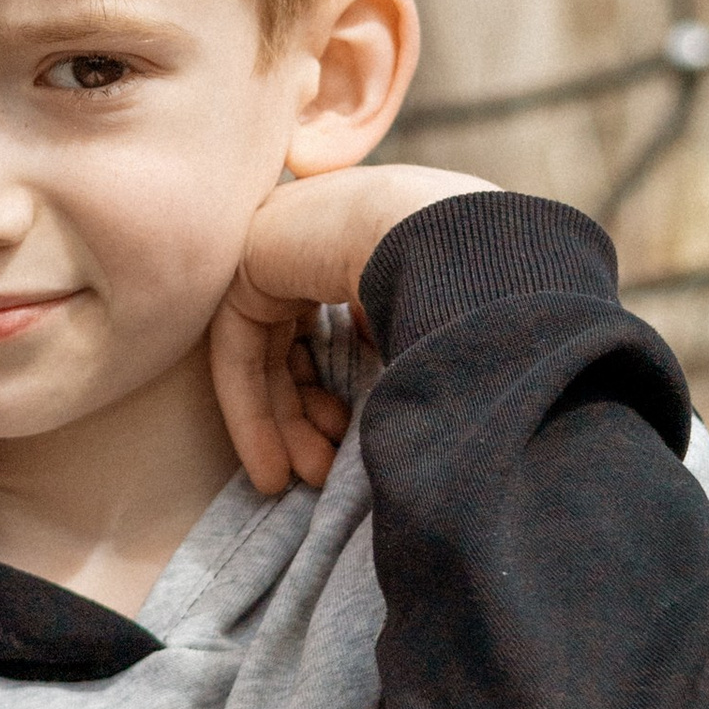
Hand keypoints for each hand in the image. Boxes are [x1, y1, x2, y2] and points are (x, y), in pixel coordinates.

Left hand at [210, 164, 493, 497]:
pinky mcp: (249, 252)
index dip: (339, 392)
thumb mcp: (437, 329)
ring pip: (264, 347)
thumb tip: (393, 415)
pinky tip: (271, 470)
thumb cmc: (471, 290)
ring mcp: (283, 233)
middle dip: (306, 416)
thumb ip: (403, 354)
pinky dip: (250, 409)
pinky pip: (237, 344)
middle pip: (295, 340)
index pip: (337, 325)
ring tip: (304, 478)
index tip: (350, 452)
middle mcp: (322, 230)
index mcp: (371, 237)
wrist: (450, 242)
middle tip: (323, 472)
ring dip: (282, 421)